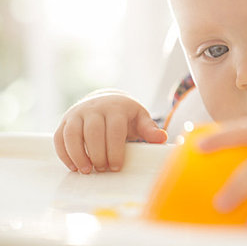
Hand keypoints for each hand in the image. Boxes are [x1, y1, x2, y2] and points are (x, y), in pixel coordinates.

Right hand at [53, 90, 167, 173]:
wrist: (106, 100)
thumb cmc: (125, 114)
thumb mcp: (140, 118)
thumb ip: (149, 129)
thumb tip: (162, 138)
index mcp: (116, 108)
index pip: (114, 129)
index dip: (115, 150)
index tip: (117, 167)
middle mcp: (95, 108)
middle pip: (93, 132)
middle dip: (98, 154)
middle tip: (103, 170)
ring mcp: (77, 113)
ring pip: (72, 134)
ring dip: (78, 155)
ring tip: (86, 171)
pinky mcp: (65, 121)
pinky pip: (60, 137)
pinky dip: (64, 153)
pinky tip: (74, 167)